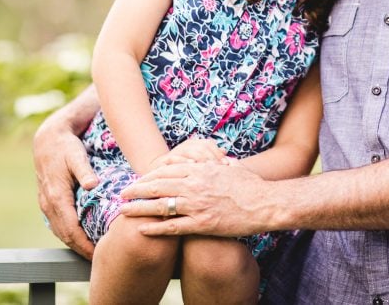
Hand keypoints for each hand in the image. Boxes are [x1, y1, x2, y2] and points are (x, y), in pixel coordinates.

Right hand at [32, 115, 97, 258]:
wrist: (48, 139)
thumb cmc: (66, 147)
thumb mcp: (77, 155)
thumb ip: (84, 171)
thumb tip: (93, 185)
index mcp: (57, 196)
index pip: (71, 229)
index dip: (84, 244)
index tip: (98, 254)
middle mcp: (48, 204)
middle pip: (65, 235)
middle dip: (81, 249)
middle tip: (100, 258)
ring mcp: (46, 204)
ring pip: (60, 231)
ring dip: (74, 243)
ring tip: (93, 252)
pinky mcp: (47, 201)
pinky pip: (57, 223)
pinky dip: (69, 233)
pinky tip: (81, 237)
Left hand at [119, 161, 272, 236]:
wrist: (266, 202)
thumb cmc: (252, 185)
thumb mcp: (233, 167)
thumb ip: (220, 163)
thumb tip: (218, 158)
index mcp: (201, 170)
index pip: (167, 170)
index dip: (149, 175)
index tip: (138, 179)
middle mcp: (196, 185)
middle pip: (158, 186)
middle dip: (137, 190)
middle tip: (122, 194)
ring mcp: (198, 204)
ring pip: (160, 205)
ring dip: (139, 208)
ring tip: (124, 211)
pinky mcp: (203, 223)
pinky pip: (174, 227)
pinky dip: (156, 228)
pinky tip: (142, 230)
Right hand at [149, 137, 225, 169]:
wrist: (159, 175)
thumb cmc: (183, 171)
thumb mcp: (199, 163)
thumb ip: (211, 156)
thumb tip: (224, 151)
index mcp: (195, 144)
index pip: (209, 144)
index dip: (218, 153)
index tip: (226, 164)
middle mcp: (185, 146)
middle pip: (201, 146)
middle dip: (211, 157)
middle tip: (219, 168)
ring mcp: (175, 153)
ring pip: (190, 150)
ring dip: (200, 158)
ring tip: (209, 167)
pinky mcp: (164, 161)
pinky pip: (174, 158)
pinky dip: (184, 161)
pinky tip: (192, 165)